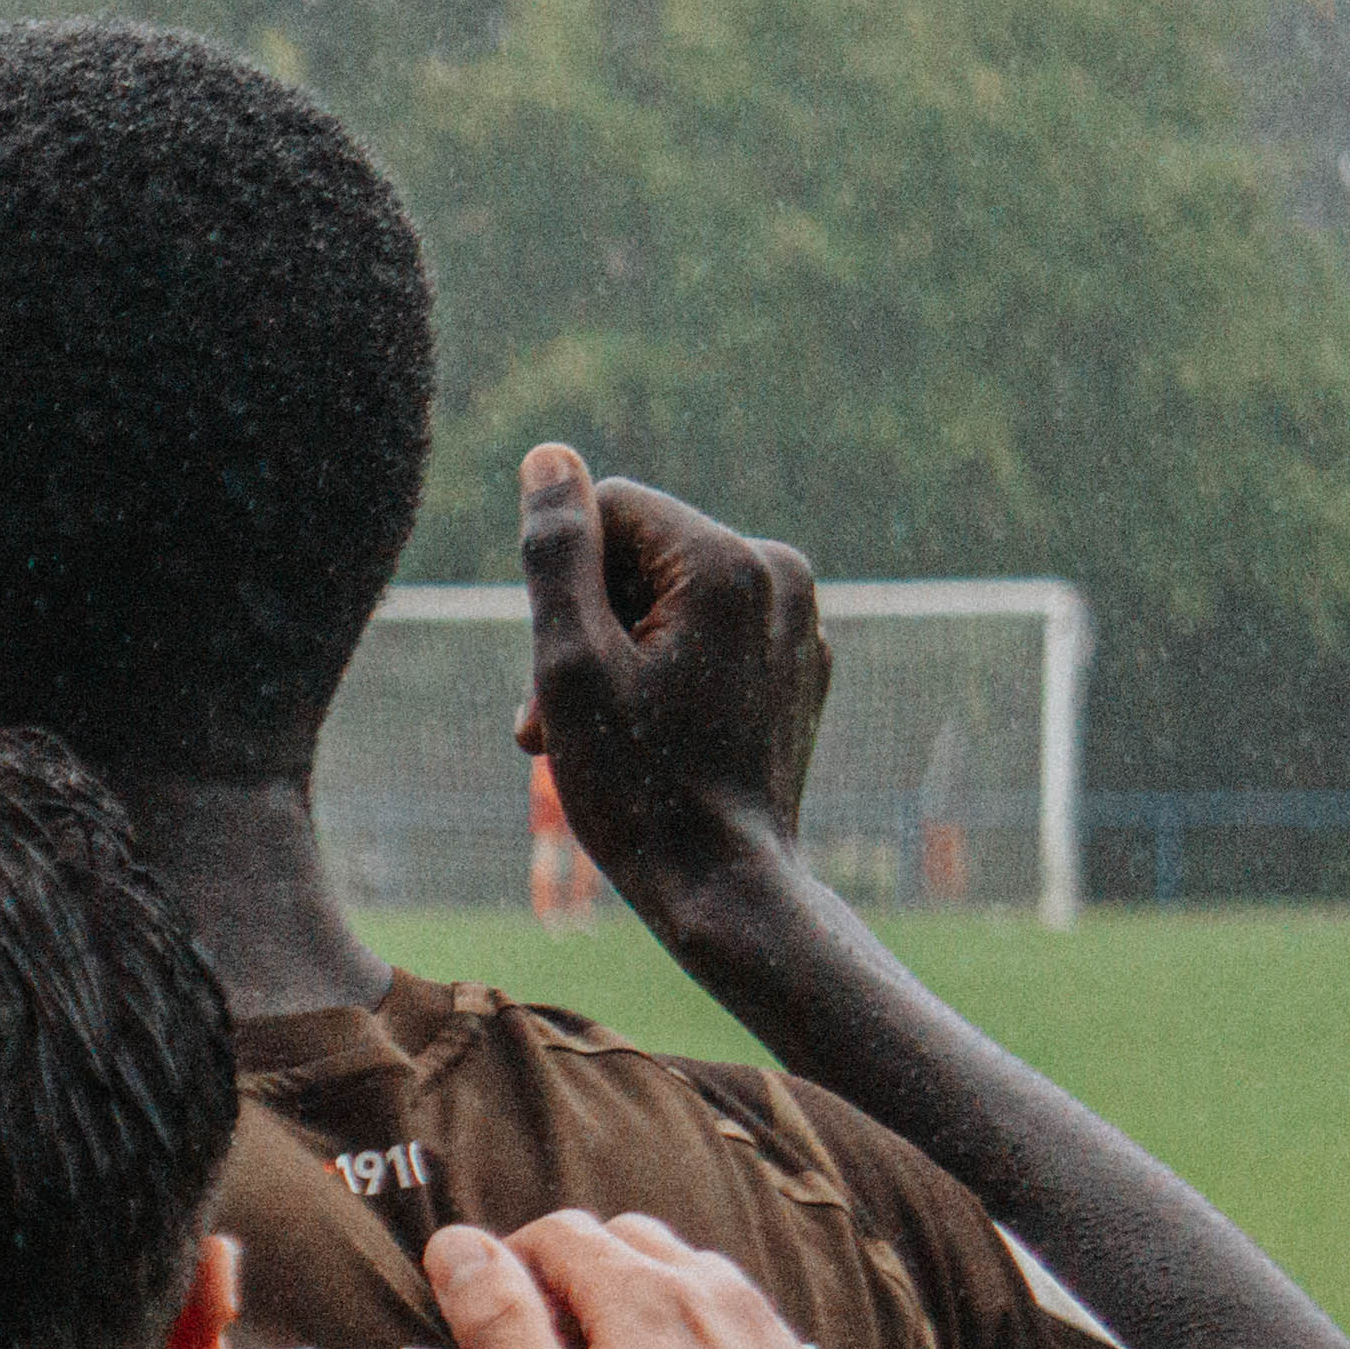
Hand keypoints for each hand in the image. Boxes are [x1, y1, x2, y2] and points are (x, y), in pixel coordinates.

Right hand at [425, 1210, 907, 1348]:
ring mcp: (769, 1335)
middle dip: (573, 1279)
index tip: (492, 1331)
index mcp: (646, 1297)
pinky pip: (733, 1330)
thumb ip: (502, 1328)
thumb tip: (456, 1245)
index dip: (508, 1269)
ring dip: (636, 1307)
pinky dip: (692, 1346)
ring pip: (686, 1279)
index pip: (557, 1232)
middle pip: (626, 1241)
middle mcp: (717, 1295)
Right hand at [517, 446, 827, 901]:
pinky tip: (653, 740)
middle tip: (552, 719)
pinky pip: (715, 636)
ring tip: (591, 737)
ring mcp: (800, 622)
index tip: (560, 667)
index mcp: (728, 560)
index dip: (563, 582)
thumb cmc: (639, 788)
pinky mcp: (801, 666)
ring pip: (675, 598)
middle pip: (644, 553)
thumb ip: (557, 553)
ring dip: (620, 653)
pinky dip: (671, 674)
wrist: (727, 889)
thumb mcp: (569, 666)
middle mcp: (781, 572)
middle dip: (590, 622)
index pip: (610, 508)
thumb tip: (548, 459)